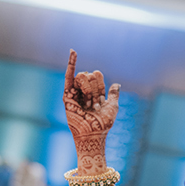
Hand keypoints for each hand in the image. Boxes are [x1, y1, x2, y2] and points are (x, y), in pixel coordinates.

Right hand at [63, 49, 118, 174]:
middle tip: (93, 102)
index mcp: (96, 93)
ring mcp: (76, 93)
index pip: (98, 76)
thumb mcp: (113, 107)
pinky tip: (73, 52)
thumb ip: (114, 95)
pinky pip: (68, 77)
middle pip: (90, 75)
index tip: (101, 99)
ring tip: (87, 102)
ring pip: (82, 76)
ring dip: (87, 87)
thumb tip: (116, 85)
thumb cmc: (103, 124)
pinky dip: (70, 63)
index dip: (100, 84)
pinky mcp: (67, 96)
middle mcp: (86, 92)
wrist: (92, 133)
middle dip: (94, 87)